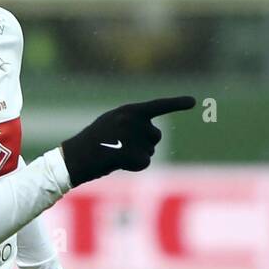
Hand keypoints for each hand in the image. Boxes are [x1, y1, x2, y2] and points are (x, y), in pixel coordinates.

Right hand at [60, 96, 195, 187]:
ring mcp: (131, 137)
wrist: (74, 157)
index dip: (176, 104)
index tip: (193, 102)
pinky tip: (118, 163)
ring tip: (116, 154)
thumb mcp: (111, 123)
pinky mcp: (130, 153)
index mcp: (129, 110)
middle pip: (155, 136)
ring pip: (150, 151)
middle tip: (121, 147)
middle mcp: (133, 121)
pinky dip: (134, 166)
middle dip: (144, 144)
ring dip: (138, 156)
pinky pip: (144, 163)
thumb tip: (153, 136)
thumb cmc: (91, 142)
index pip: (158, 106)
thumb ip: (132, 123)